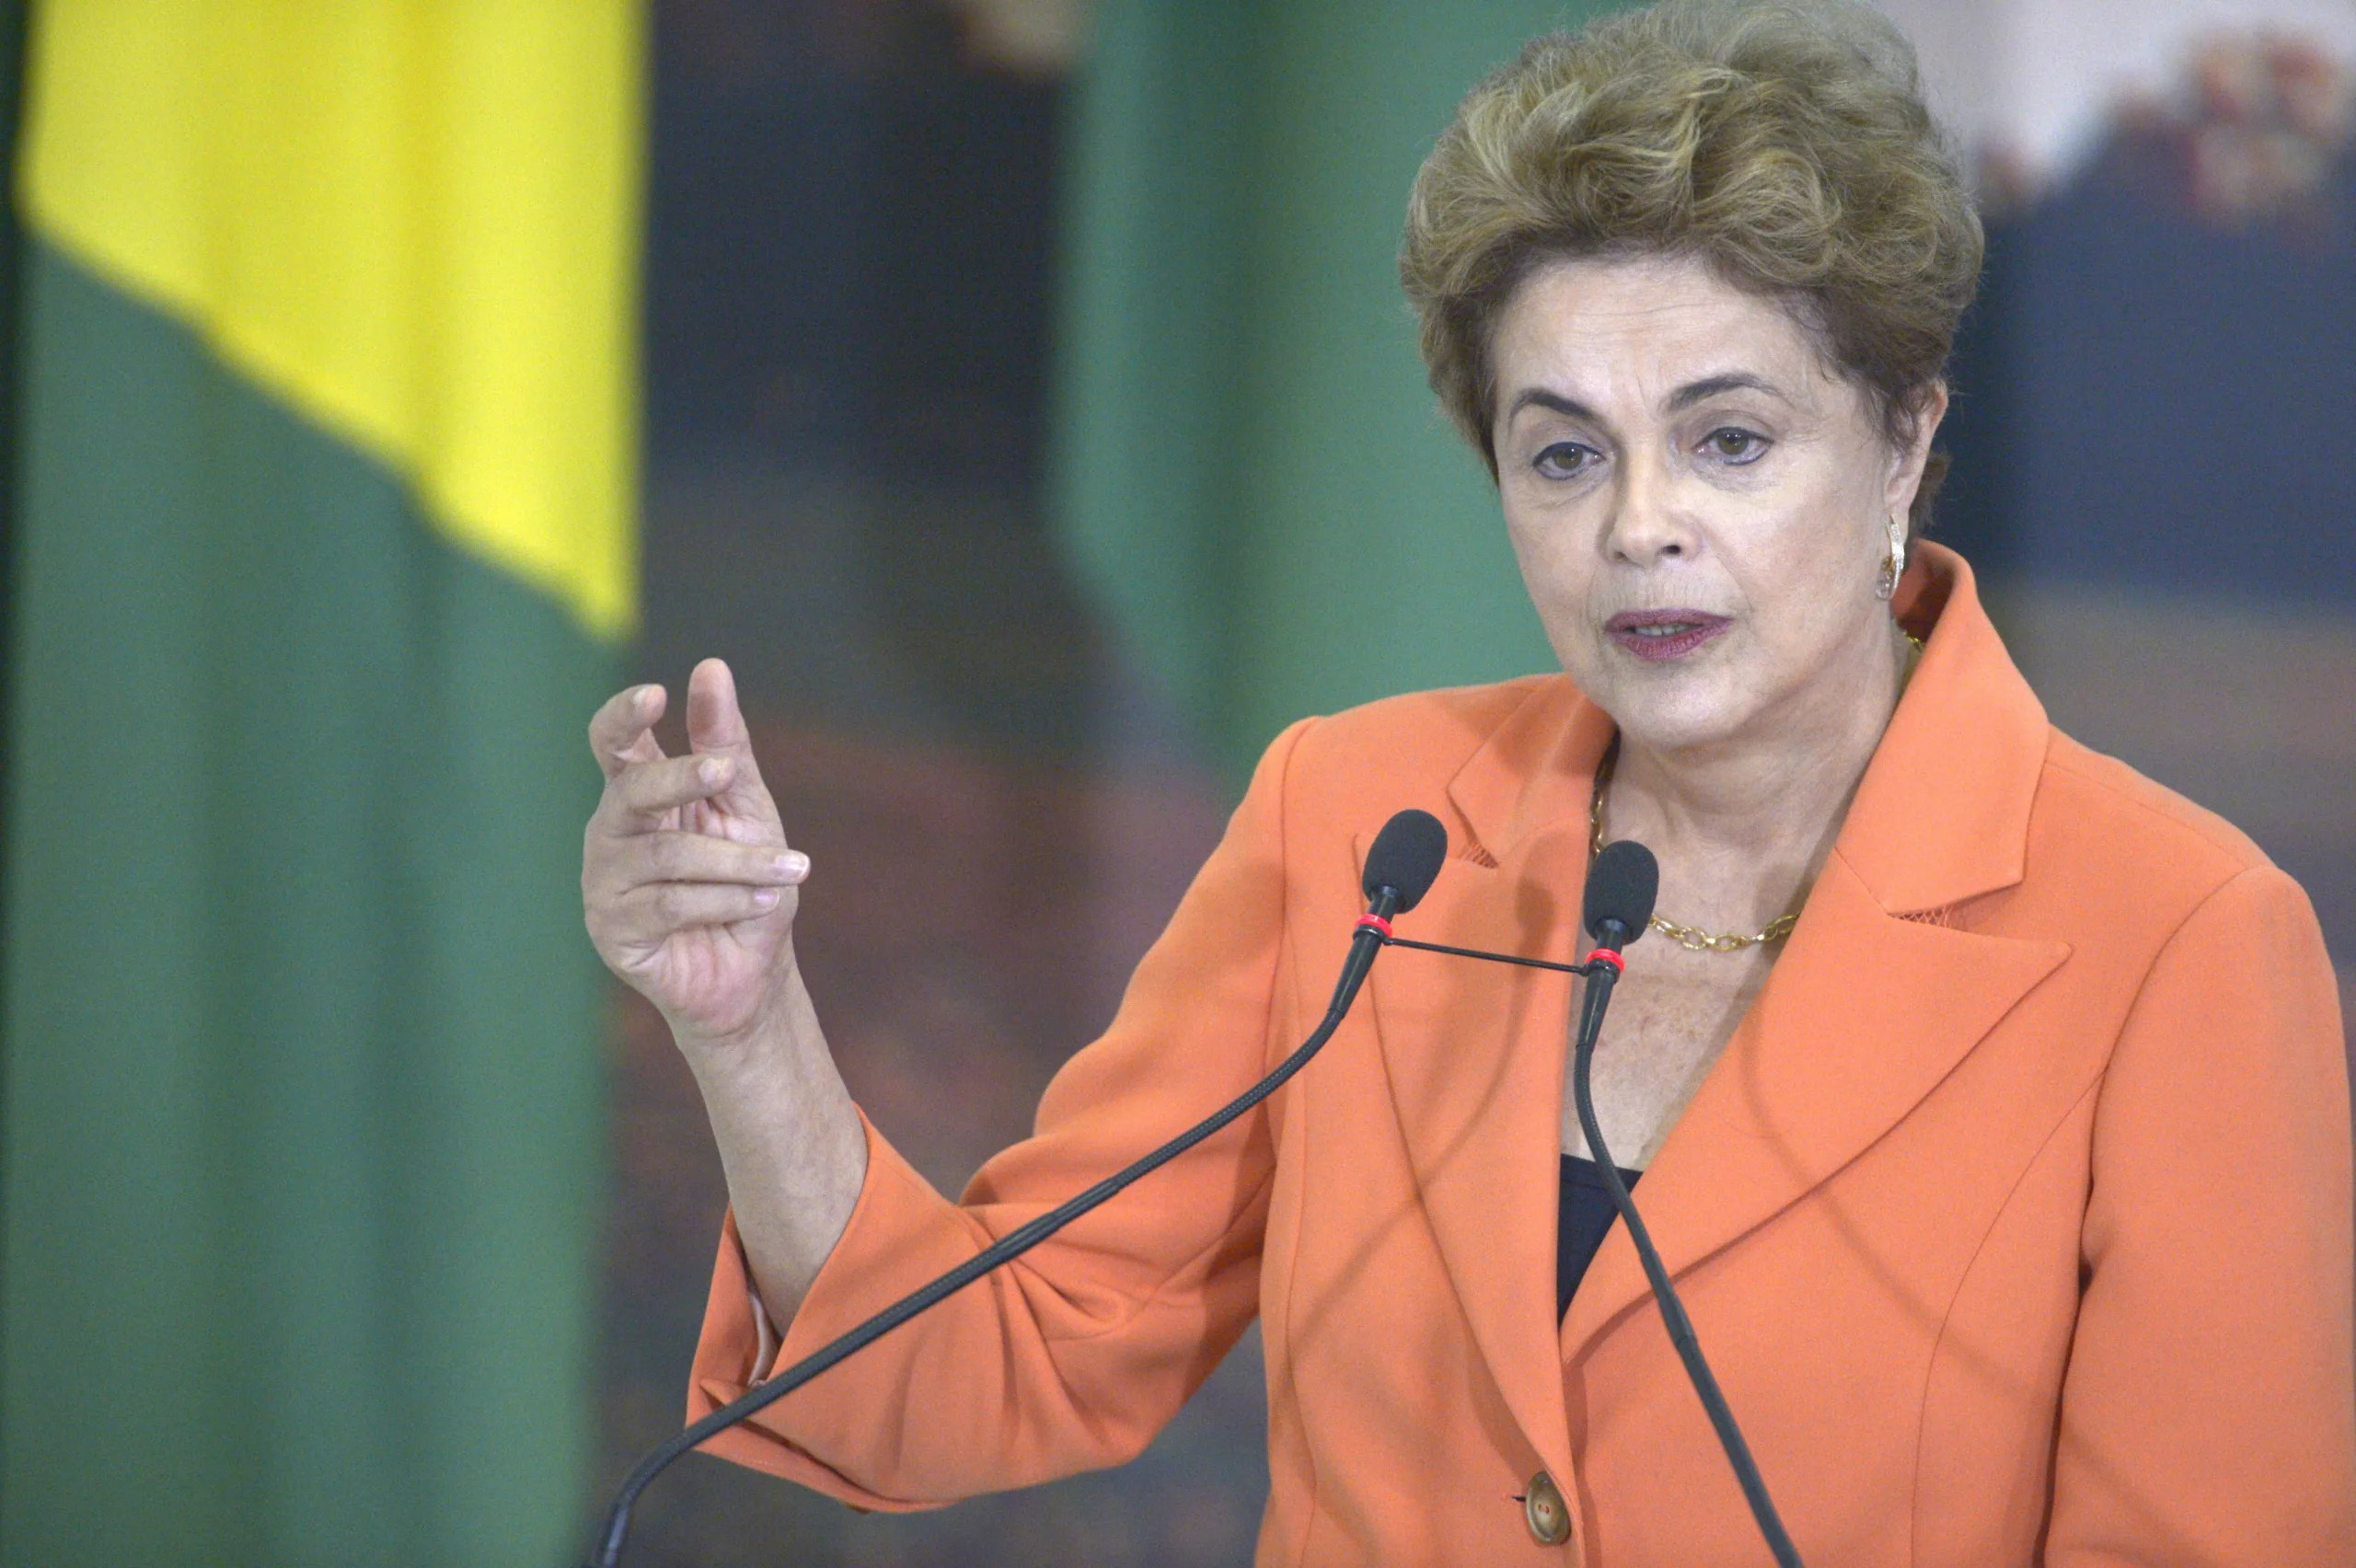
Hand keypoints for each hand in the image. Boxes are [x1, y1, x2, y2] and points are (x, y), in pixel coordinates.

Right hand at [582, 658, 806, 1044]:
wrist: (751, 970)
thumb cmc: (746, 881)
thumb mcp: (747, 807)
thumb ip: (726, 743)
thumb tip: (711, 667)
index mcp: (640, 791)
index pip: (614, 741)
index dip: (624, 715)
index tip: (656, 694)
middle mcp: (613, 830)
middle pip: (633, 789)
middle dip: (683, 778)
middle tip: (726, 773)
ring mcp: (605, 881)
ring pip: (665, 854)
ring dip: (736, 861)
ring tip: (791, 871)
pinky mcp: (612, 929)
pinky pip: (668, 904)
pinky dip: (724, 900)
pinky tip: (760, 903)